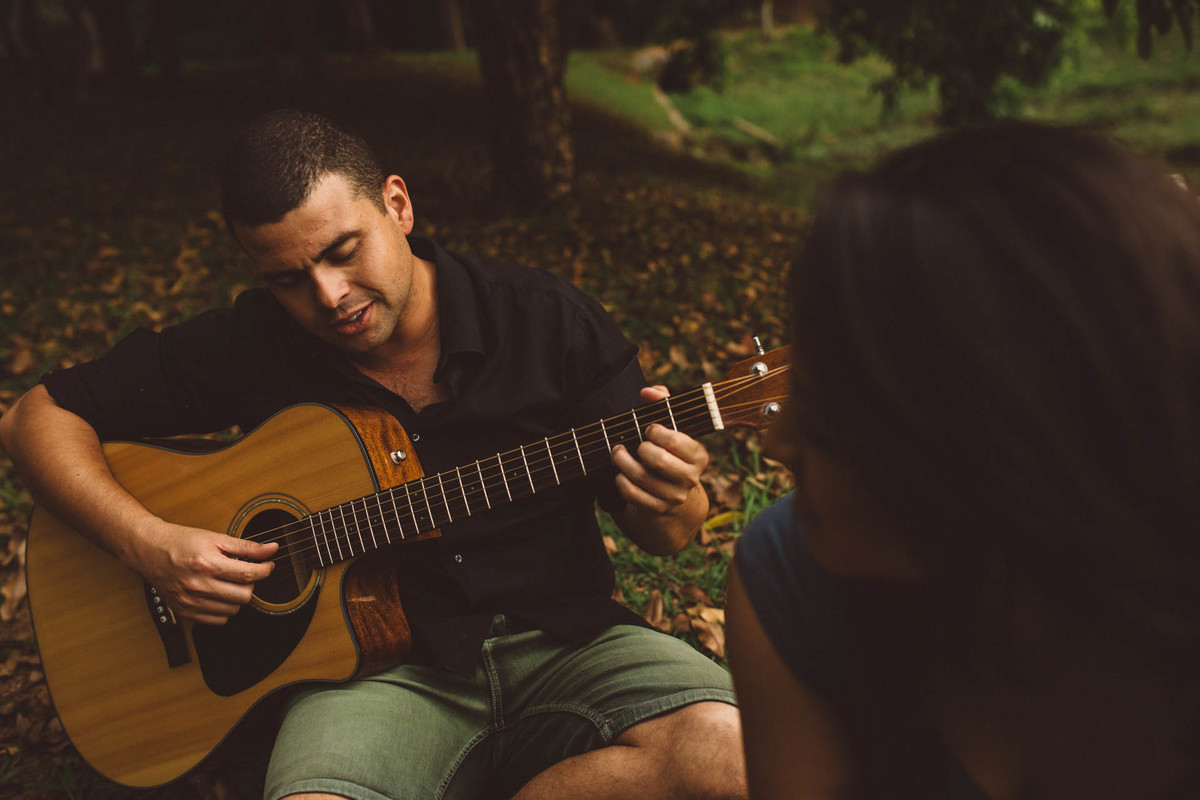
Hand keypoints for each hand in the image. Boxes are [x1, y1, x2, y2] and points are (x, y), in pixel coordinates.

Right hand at [124, 521, 277, 625]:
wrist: (149, 551)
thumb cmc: (181, 542)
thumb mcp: (215, 538)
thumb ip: (246, 547)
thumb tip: (272, 549)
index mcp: (206, 564)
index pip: (247, 574)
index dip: (265, 570)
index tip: (268, 566)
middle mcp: (197, 585)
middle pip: (243, 596)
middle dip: (250, 584)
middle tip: (245, 574)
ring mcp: (190, 601)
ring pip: (233, 610)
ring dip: (237, 597)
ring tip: (229, 582)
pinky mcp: (184, 612)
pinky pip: (217, 620)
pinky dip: (224, 609)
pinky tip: (219, 594)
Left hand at [611, 385, 709, 513]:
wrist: (671, 488)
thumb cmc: (668, 447)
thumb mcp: (671, 424)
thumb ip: (662, 402)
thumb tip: (647, 392)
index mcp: (699, 456)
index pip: (675, 441)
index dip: (656, 432)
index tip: (648, 429)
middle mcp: (690, 478)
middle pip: (659, 460)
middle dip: (640, 448)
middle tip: (633, 443)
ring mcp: (675, 496)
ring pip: (642, 477)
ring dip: (623, 462)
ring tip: (618, 453)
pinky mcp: (658, 508)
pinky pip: (633, 494)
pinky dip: (621, 482)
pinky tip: (620, 473)